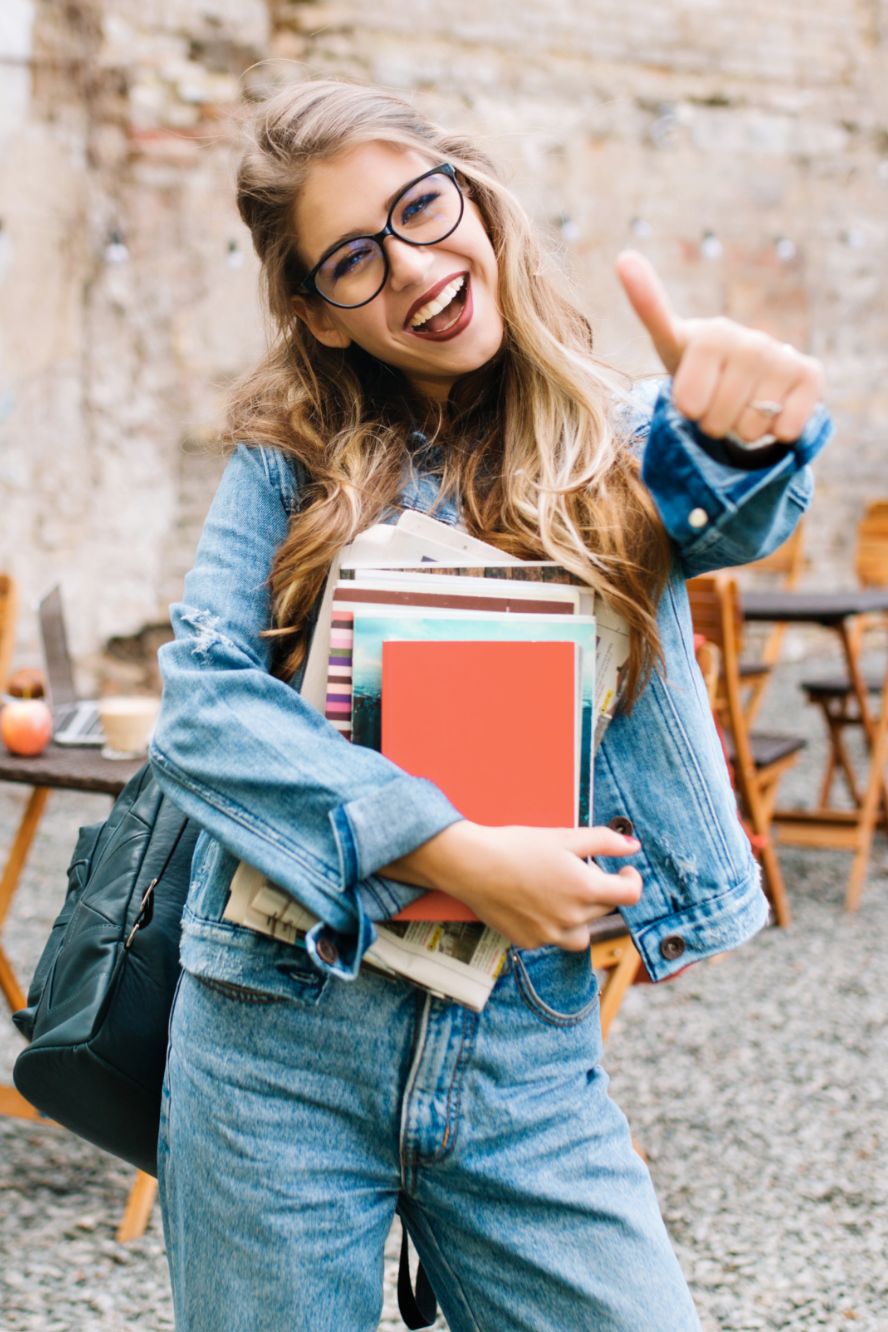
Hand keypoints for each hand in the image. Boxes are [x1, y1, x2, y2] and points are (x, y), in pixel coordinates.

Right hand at [379, 821, 642, 951]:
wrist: (472, 865)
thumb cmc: (517, 846)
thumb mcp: (565, 837)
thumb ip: (605, 842)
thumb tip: (633, 846)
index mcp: (586, 889)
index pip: (630, 895)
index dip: (632, 879)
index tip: (624, 870)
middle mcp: (572, 918)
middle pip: (605, 909)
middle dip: (599, 889)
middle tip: (576, 869)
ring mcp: (551, 935)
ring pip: (583, 932)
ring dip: (582, 915)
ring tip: (561, 893)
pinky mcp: (530, 942)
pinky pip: (554, 939)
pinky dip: (553, 924)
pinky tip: (535, 902)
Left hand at [616, 249, 823, 444]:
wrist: (747, 379)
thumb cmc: (700, 366)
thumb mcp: (669, 344)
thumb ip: (649, 307)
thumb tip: (624, 256)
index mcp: (711, 335)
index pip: (689, 398)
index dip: (688, 409)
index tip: (688, 399)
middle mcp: (750, 341)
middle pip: (717, 419)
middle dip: (712, 424)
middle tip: (716, 405)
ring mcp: (781, 357)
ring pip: (750, 428)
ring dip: (742, 431)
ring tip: (743, 406)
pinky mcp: (810, 375)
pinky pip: (786, 427)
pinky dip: (776, 431)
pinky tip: (773, 411)